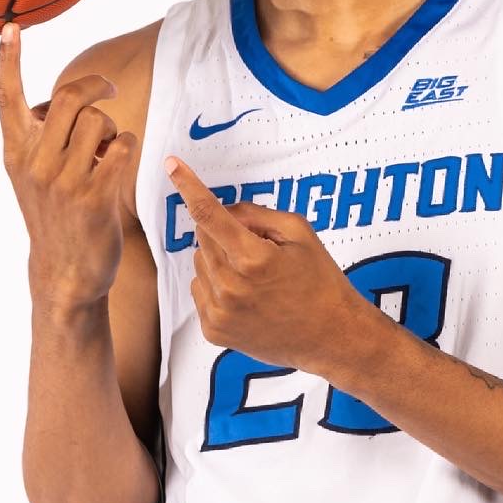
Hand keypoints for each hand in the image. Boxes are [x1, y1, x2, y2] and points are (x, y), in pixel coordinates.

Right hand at [0, 23, 136, 309]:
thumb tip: (71, 99)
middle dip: (96, 86)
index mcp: (15, 152)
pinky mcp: (94, 195)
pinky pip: (123, 145)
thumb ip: (41, 138)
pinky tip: (117, 165)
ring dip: (111, 127)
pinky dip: (126, 147)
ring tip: (105, 150)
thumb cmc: (55, 216)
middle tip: (111, 89)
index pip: (6, 97)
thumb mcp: (32, 176)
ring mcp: (63, 179)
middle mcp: (34, 162)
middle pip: (69, 96)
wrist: (64, 273)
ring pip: (98, 120)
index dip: (9, 60)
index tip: (11, 28)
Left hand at [165, 155, 361, 376]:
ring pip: (200, 263)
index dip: (188, 185)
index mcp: (253, 258)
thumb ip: (256, 215)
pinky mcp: (213, 330)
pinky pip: (200, 290)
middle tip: (258, 249)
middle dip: (225, 235)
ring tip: (256, 279)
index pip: (209, 213)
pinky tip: (247, 297)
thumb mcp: (299, 233)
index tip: (171, 164)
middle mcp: (231, 287)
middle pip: (204, 238)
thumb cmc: (320, 281)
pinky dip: (217, 286)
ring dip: (220, 261)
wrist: (330, 337)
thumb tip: (223, 212)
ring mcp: (219, 312)